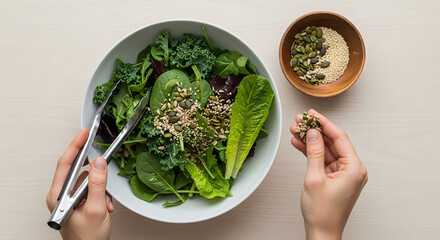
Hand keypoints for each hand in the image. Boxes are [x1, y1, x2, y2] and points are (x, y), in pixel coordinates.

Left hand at [46, 128, 113, 239]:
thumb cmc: (87, 239)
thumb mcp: (95, 209)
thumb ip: (98, 184)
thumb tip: (100, 163)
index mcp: (58, 196)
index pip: (66, 163)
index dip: (76, 145)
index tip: (84, 133)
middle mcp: (61, 197)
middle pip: (76, 169)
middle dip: (93, 167)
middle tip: (100, 150)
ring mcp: (69, 200)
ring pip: (86, 180)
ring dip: (100, 187)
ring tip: (106, 200)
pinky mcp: (78, 204)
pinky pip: (90, 190)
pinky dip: (101, 195)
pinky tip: (106, 205)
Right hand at [290, 109, 367, 239]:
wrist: (322, 232)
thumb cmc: (322, 213)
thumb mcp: (314, 178)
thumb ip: (314, 152)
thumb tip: (313, 133)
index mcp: (354, 169)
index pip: (340, 138)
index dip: (324, 123)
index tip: (312, 114)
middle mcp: (353, 170)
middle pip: (333, 142)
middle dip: (315, 130)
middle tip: (301, 120)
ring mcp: (344, 174)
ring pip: (327, 150)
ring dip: (311, 140)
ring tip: (296, 129)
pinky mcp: (336, 178)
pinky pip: (324, 159)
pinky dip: (312, 152)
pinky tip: (299, 143)